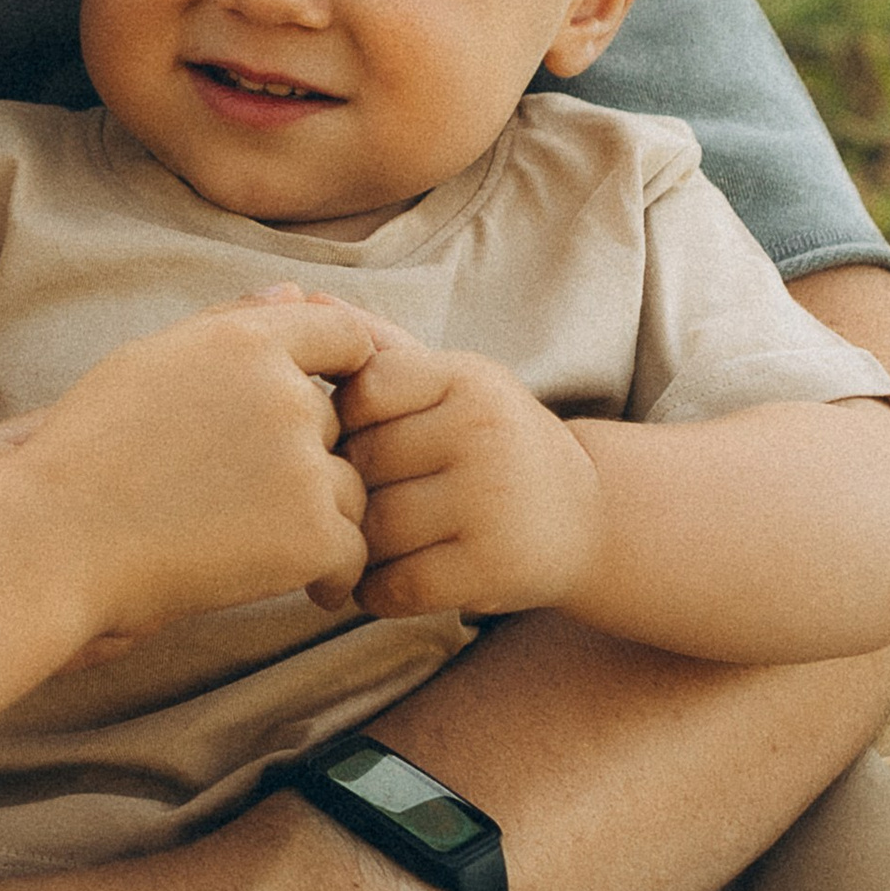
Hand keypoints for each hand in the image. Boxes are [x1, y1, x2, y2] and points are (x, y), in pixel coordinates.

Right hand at [24, 296, 376, 639]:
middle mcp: (286, 396)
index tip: (295, 425)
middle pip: (336, 428)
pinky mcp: (311, 536)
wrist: (53, 541)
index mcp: (247, 342)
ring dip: (311, 518)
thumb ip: (230, 325)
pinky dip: (322, 573)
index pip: (345, 338)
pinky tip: (270, 576)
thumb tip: (299, 292)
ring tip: (236, 541)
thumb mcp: (148, 362)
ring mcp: (303, 468)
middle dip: (302, 459)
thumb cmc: (86, 454)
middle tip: (230, 498)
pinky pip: (352, 553)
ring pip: (350, 492)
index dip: (335, 378)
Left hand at [339, 340, 604, 620]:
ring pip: (372, 531)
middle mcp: (483, 430)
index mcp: (468, 376)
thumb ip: (379, 348)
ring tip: (369, 549)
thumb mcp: (451, 384)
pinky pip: (394, 586)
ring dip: (356, 551)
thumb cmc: (492, 443)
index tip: (362, 447)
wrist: (586, 515)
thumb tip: (303, 296)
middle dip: (346, 494)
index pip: (360, 394)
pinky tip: (388, 582)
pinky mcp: (492, 565)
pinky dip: (376, 594)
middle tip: (353, 510)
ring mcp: (491, 500)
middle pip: (361, 467)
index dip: (346, 429)